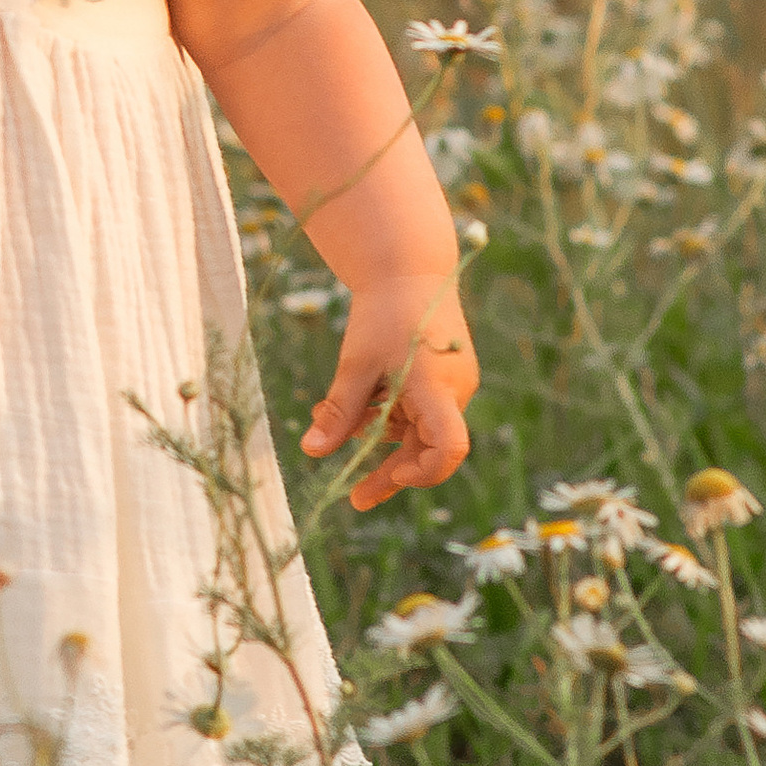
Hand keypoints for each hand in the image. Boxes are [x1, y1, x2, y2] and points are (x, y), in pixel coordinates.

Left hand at [298, 285, 477, 512]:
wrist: (408, 266)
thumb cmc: (384, 312)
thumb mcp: (356, 364)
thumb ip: (339, 412)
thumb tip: (312, 452)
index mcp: (438, 389)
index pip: (449, 450)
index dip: (422, 473)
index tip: (388, 476)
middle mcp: (454, 392)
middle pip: (428, 449)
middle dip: (389, 472)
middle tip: (354, 498)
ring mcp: (451, 385)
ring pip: (416, 429)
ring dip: (377, 434)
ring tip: (330, 425)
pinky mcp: (442, 377)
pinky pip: (416, 409)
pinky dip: (386, 414)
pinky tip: (355, 407)